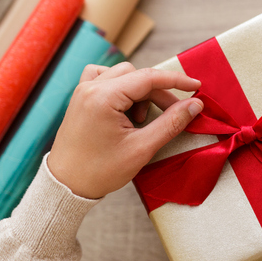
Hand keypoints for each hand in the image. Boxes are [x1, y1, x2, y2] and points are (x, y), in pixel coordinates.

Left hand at [48, 63, 202, 198]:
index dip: (176, 81)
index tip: (196, 87)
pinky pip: (105, 78)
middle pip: (137, 75)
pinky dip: (121, 88)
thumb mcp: (142, 148)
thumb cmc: (100, 171)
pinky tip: (125, 108)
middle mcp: (90, 87)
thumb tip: (195, 105)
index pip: (148, 78)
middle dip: (159, 93)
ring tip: (141, 119)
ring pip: (123, 75)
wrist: (65, 185)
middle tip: (174, 114)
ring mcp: (83, 91)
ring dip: (140, 92)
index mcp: (103, 97)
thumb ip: (171, 123)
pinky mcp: (81, 98)